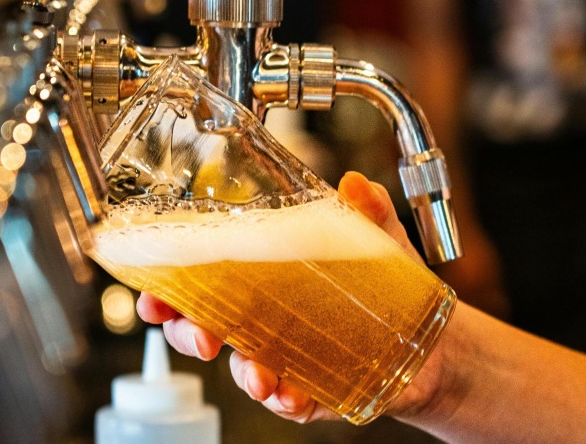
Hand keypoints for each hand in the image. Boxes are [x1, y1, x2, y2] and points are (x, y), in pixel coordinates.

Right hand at [136, 171, 443, 422]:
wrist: (431, 341)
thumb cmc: (390, 286)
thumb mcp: (378, 241)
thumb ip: (368, 211)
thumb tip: (356, 183)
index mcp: (265, 282)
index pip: (206, 283)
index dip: (172, 290)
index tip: (154, 292)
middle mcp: (266, 322)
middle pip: (207, 330)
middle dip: (188, 334)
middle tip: (197, 334)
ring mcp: (287, 358)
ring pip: (244, 370)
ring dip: (242, 373)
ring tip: (256, 373)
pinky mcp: (315, 391)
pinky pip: (290, 401)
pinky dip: (287, 400)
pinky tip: (292, 394)